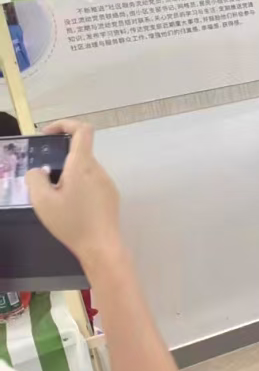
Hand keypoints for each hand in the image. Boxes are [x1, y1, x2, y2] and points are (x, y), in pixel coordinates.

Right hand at [26, 120, 123, 268]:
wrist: (101, 245)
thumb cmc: (71, 222)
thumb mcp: (42, 201)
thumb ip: (35, 179)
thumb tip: (39, 171)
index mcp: (82, 165)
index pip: (83, 129)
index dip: (65, 124)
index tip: (48, 135)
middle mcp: (98, 169)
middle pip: (80, 152)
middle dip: (60, 159)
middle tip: (43, 177)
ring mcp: (107, 182)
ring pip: (85, 169)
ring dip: (68, 175)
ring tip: (54, 197)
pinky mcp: (111, 195)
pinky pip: (92, 182)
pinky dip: (78, 186)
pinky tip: (69, 206)